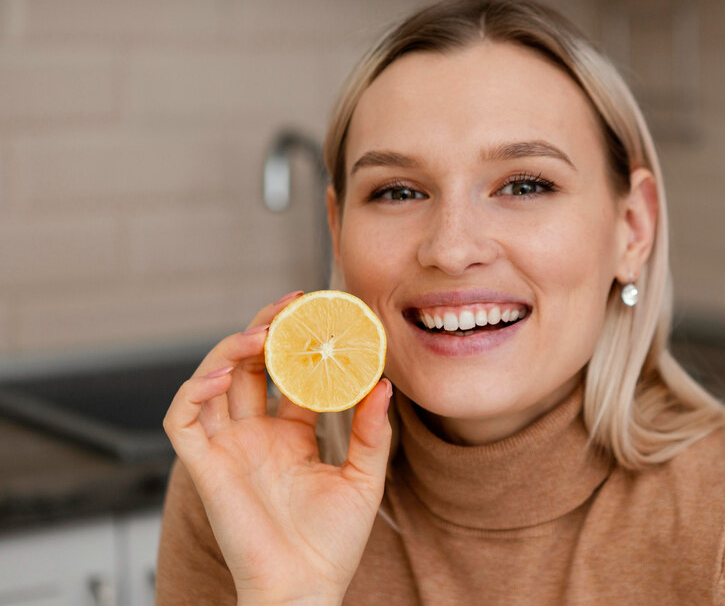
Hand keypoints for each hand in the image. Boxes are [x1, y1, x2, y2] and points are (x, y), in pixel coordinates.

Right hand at [163, 291, 392, 604]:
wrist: (305, 589)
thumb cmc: (333, 544)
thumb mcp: (363, 477)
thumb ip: (373, 431)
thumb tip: (385, 384)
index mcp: (289, 436)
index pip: (288, 375)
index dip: (301, 344)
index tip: (326, 315)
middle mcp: (254, 436)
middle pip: (249, 366)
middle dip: (267, 329)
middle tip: (295, 303)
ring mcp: (227, 448)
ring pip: (214, 380)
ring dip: (233, 348)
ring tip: (266, 330)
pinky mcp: (204, 466)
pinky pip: (182, 418)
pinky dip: (194, 389)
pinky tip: (225, 372)